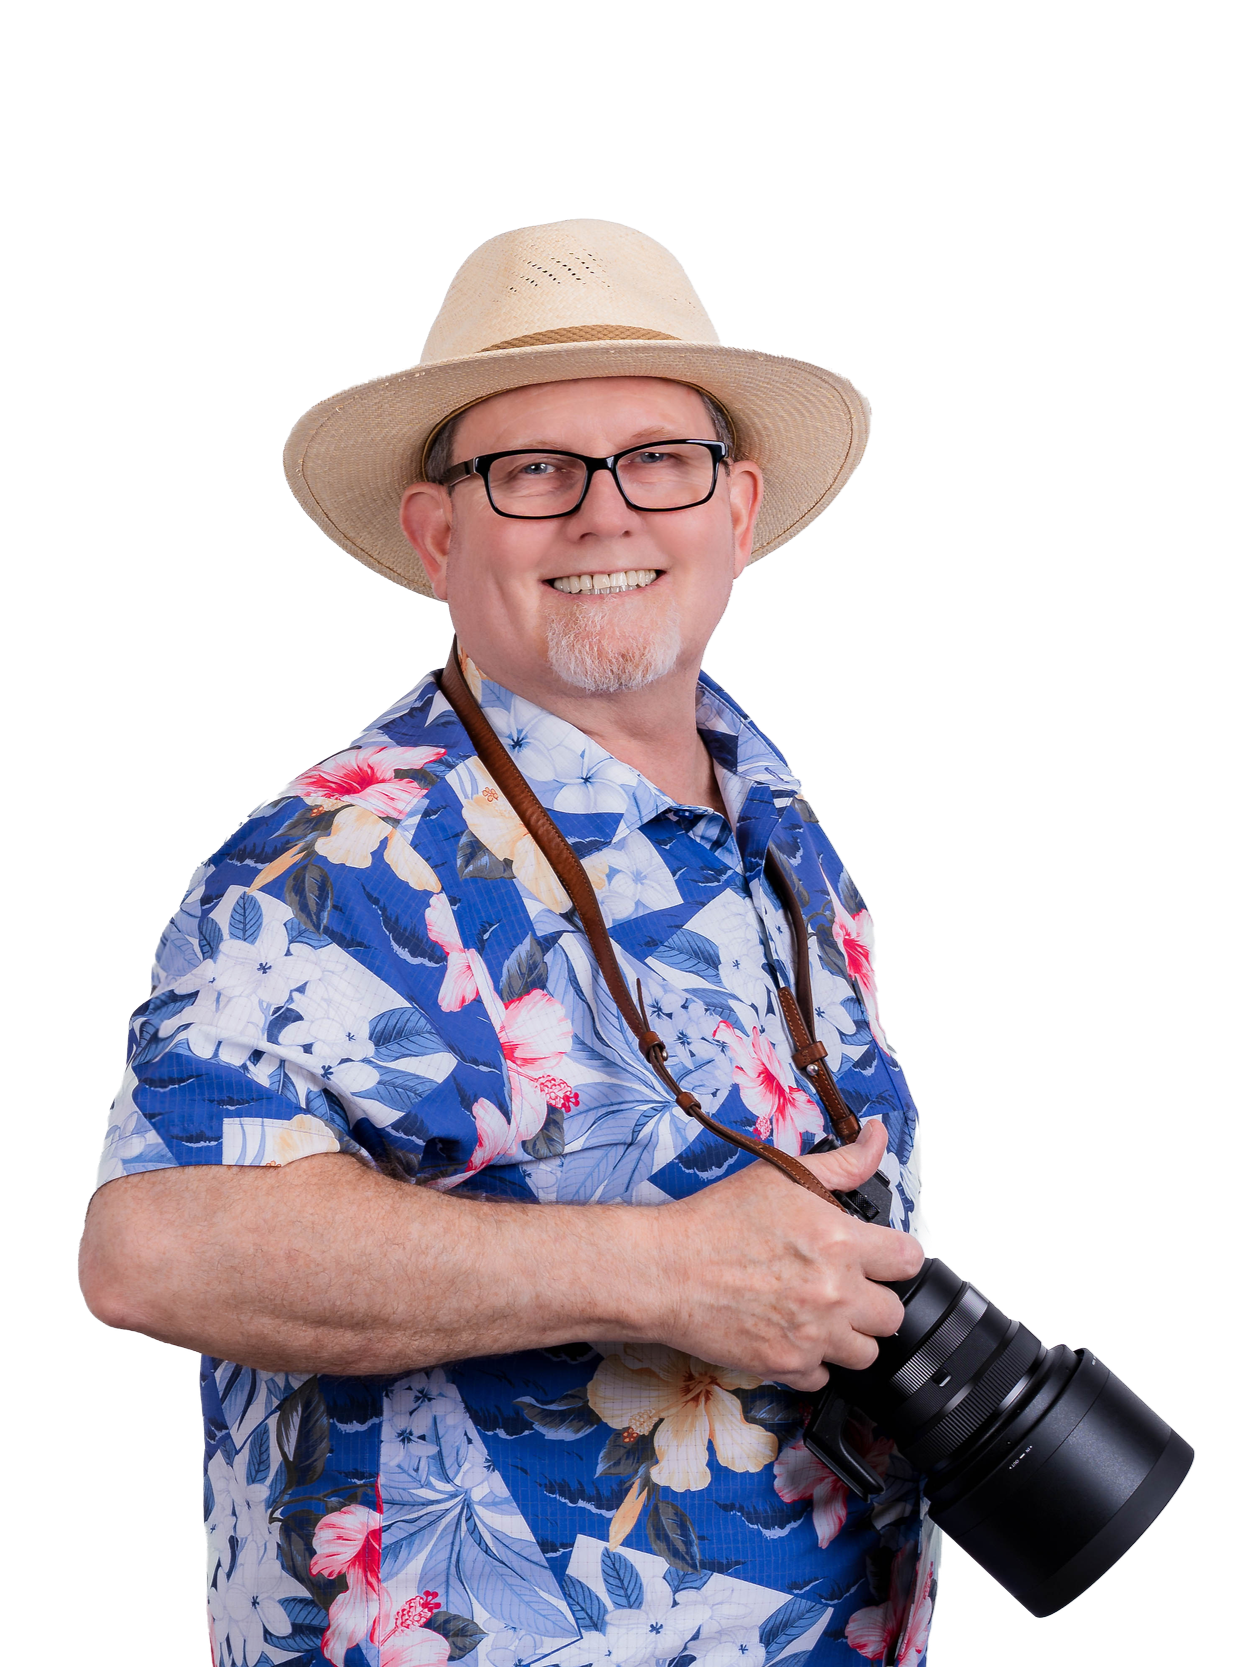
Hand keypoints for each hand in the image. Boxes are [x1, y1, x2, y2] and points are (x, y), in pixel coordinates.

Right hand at [645, 1120, 924, 1391]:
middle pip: (894, 1315)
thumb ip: (842, 1162)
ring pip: (866, 1354)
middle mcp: (834, 1293)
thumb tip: (877, 1135)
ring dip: (849, 1337)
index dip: (896, 1257)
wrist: (666, 1269)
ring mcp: (813, 1335)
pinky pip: (824, 1378)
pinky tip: (792, 1335)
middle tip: (845, 1288)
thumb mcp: (781, 1175)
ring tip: (821, 1315)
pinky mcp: (786, 1366)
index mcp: (839, 1241)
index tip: (880, 1258)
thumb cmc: (715, 1221)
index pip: (909, 1260)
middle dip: (874, 1301)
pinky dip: (811, 1362)